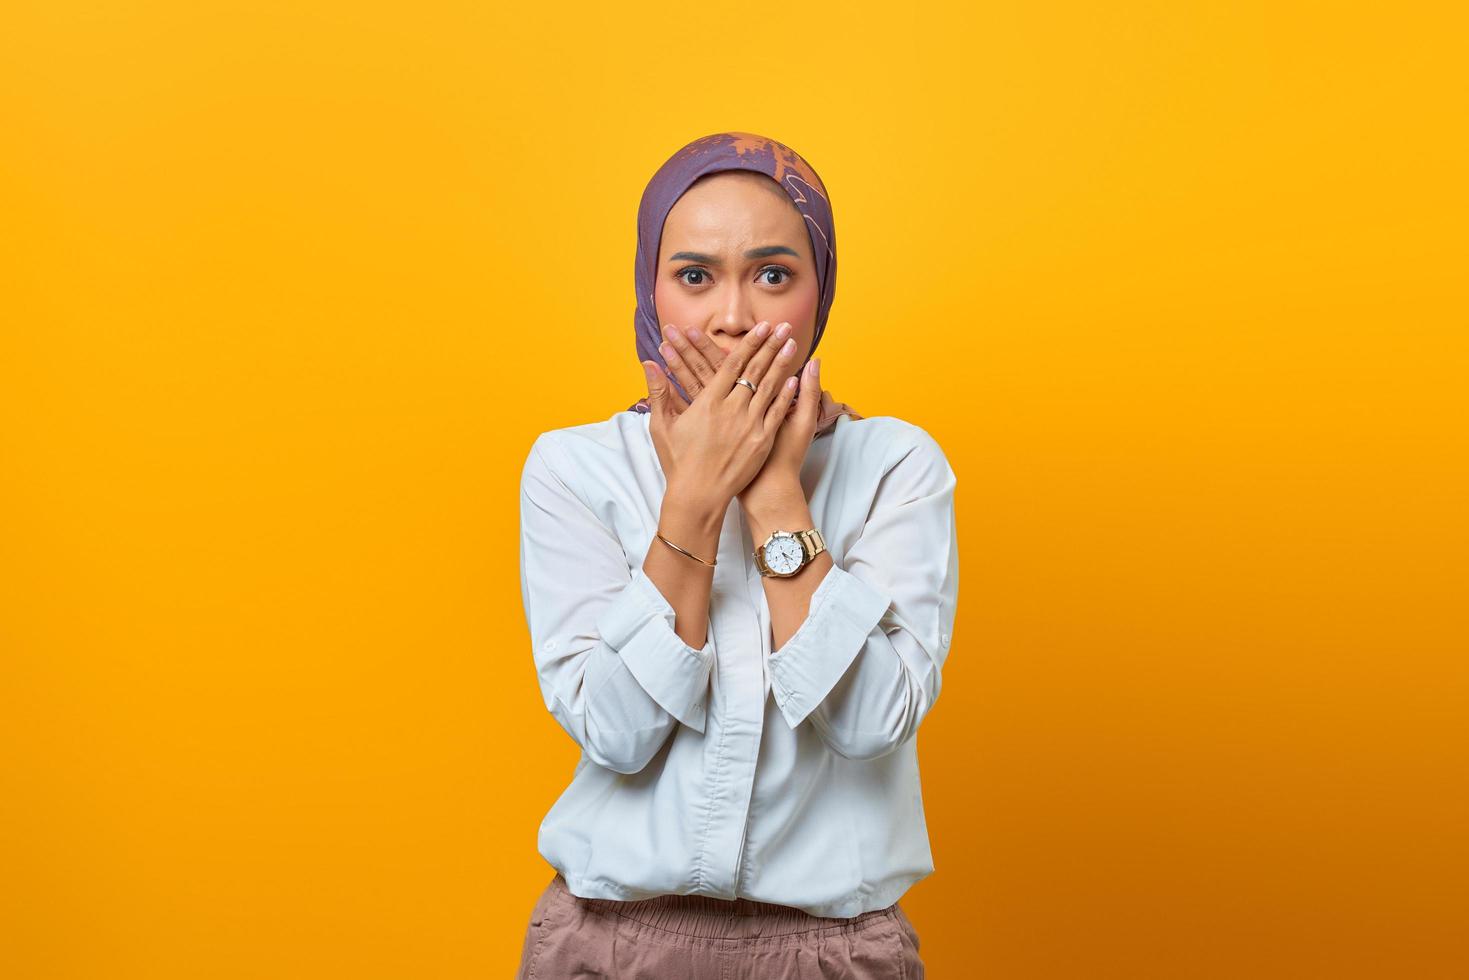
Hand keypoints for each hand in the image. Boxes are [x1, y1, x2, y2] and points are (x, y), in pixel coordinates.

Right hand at [639, 320, 801, 518]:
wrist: (698, 496)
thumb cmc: (678, 462)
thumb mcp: (662, 426)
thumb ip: (658, 392)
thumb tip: (648, 362)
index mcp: (708, 403)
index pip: (732, 365)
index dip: (749, 344)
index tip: (761, 328)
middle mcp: (732, 410)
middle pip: (755, 370)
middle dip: (770, 346)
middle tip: (783, 326)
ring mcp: (749, 426)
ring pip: (770, 387)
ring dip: (782, 364)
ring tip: (792, 345)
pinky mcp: (761, 442)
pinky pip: (776, 413)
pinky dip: (786, 396)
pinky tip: (794, 380)